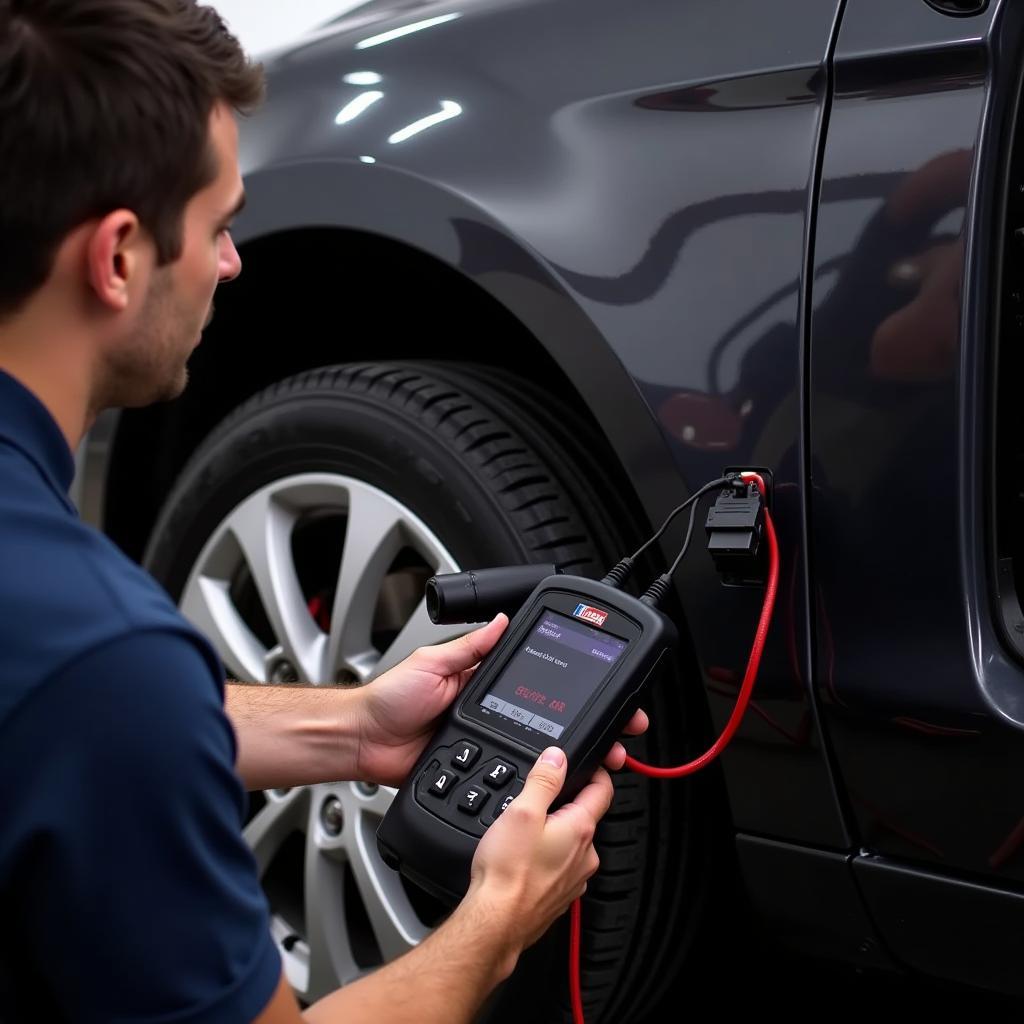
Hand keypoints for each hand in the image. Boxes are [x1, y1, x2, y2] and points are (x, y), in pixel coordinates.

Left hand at [355, 616, 648, 785]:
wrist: (364, 742)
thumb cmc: (389, 699)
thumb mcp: (431, 662)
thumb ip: (470, 646)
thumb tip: (502, 620)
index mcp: (483, 681)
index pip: (538, 677)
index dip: (572, 681)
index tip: (603, 683)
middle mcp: (492, 710)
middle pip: (552, 716)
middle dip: (592, 721)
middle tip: (624, 726)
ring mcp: (489, 741)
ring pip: (542, 750)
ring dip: (577, 753)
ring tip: (607, 754)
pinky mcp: (478, 768)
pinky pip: (516, 775)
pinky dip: (543, 779)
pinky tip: (567, 780)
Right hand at [465, 747, 612, 951]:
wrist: (495, 922)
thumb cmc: (508, 872)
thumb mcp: (522, 811)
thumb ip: (543, 780)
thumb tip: (557, 757)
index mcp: (581, 830)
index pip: (603, 790)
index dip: (596, 771)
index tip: (586, 763)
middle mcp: (585, 856)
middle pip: (585, 816)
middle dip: (565, 804)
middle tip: (538, 799)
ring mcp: (575, 879)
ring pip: (572, 843)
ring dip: (555, 833)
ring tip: (524, 833)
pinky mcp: (560, 895)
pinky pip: (560, 866)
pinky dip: (547, 858)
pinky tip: (523, 860)